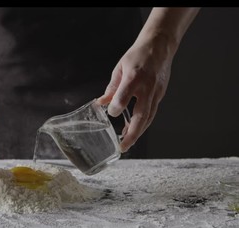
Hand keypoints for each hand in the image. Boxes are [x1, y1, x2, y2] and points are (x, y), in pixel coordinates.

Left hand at [97, 35, 173, 152]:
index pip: (124, 95)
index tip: (111, 113)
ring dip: (138, 132)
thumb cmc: (138, 55)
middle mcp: (147, 87)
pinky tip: (134, 129)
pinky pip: (152, 113)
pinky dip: (143, 124)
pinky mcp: (160, 95)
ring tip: (127, 142)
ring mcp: (156, 92)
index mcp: (134, 77)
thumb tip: (102, 103)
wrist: (160, 46)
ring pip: (148, 117)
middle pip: (141, 115)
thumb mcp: (120, 68)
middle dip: (132, 133)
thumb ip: (112, 88)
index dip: (117, 106)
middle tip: (123, 146)